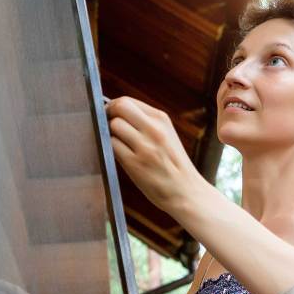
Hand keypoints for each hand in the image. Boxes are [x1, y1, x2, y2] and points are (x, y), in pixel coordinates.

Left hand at [104, 96, 202, 214]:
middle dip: (109, 115)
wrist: (186, 191)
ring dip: (109, 134)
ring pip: (114, 126)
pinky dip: (110, 149)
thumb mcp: (166, 135)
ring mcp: (144, 146)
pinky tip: (120, 156)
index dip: (114, 107)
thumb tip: (116, 111)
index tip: (111, 116)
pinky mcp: (135, 164)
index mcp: (161, 119)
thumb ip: (145, 122)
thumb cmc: (172, 164)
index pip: (128, 101)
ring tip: (118, 144)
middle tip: (107, 126)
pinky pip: (112, 146)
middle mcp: (154, 129)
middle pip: (119, 107)